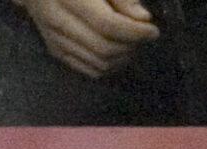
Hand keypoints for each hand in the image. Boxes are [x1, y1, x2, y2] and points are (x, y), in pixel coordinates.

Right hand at [14, 0, 158, 77]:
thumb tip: (142, 19)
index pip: (107, 25)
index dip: (134, 32)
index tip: (152, 30)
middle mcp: (57, 20)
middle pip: (103, 48)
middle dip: (131, 46)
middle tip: (143, 36)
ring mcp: (54, 40)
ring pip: (98, 64)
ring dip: (122, 58)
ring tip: (132, 43)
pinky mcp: (55, 51)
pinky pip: (89, 70)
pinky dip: (110, 66)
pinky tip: (119, 53)